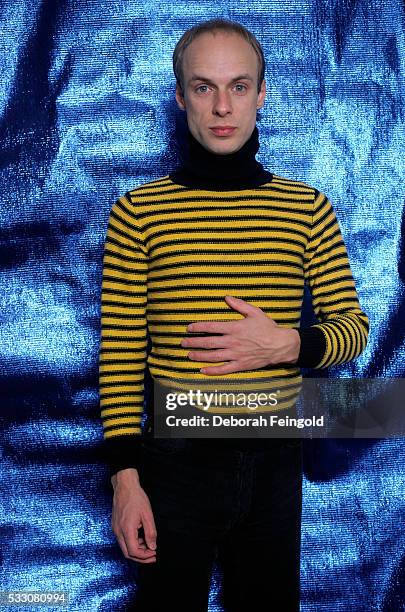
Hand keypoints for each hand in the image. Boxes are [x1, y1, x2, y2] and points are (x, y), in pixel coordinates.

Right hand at [111, 469, 156, 562]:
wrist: (124, 486)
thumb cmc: (136, 498)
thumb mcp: (147, 515)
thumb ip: (151, 533)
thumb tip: (153, 547)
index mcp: (126, 530)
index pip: (134, 552)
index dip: (145, 556)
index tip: (154, 554)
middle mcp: (118, 532)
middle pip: (127, 553)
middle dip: (141, 557)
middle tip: (153, 555)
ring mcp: (115, 529)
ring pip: (125, 547)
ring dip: (137, 550)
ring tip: (149, 544)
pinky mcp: (115, 526)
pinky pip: (123, 540)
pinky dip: (132, 542)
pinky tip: (141, 537)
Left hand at [181, 295, 299, 374]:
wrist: (280, 345)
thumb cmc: (268, 328)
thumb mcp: (254, 312)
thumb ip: (239, 305)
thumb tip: (226, 297)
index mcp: (234, 328)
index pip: (211, 327)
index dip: (198, 327)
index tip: (188, 328)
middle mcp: (232, 341)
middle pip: (208, 342)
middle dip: (194, 342)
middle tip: (183, 343)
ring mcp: (236, 354)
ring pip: (213, 356)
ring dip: (199, 356)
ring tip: (189, 355)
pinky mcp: (240, 365)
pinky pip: (224, 369)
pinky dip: (212, 371)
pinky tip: (202, 370)